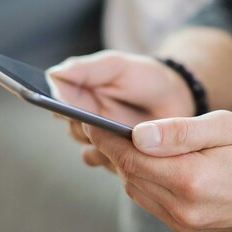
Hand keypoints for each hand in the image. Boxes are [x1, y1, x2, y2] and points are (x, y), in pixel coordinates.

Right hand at [46, 50, 195, 170]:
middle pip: (73, 130)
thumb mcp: (117, 66)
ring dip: (104, 143)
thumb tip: (52, 75)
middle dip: (84, 125)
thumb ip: (87, 69)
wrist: (179, 97)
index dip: (54, 105)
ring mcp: (105, 143)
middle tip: (94, 117)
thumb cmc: (144, 77)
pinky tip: (134, 146)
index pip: (55, 104)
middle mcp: (87, 122)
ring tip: (118, 131)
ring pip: (91, 151)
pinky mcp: (123, 160)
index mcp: (79, 96)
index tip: (58, 105)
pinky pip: (113, 165)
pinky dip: (120, 157)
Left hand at [82, 110, 231, 231]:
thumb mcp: (226, 127)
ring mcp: (185, 223)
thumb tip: (138, 134)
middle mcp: (184, 209)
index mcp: (192, 180)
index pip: (131, 158)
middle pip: (129, 175)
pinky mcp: (187, 228)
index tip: (89, 120)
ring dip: (126, 167)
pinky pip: (151, 202)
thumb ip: (181, 131)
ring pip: (137, 191)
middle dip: (112, 150)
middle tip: (99, 125)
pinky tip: (147, 163)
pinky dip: (142, 181)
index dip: (106, 138)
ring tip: (121, 142)